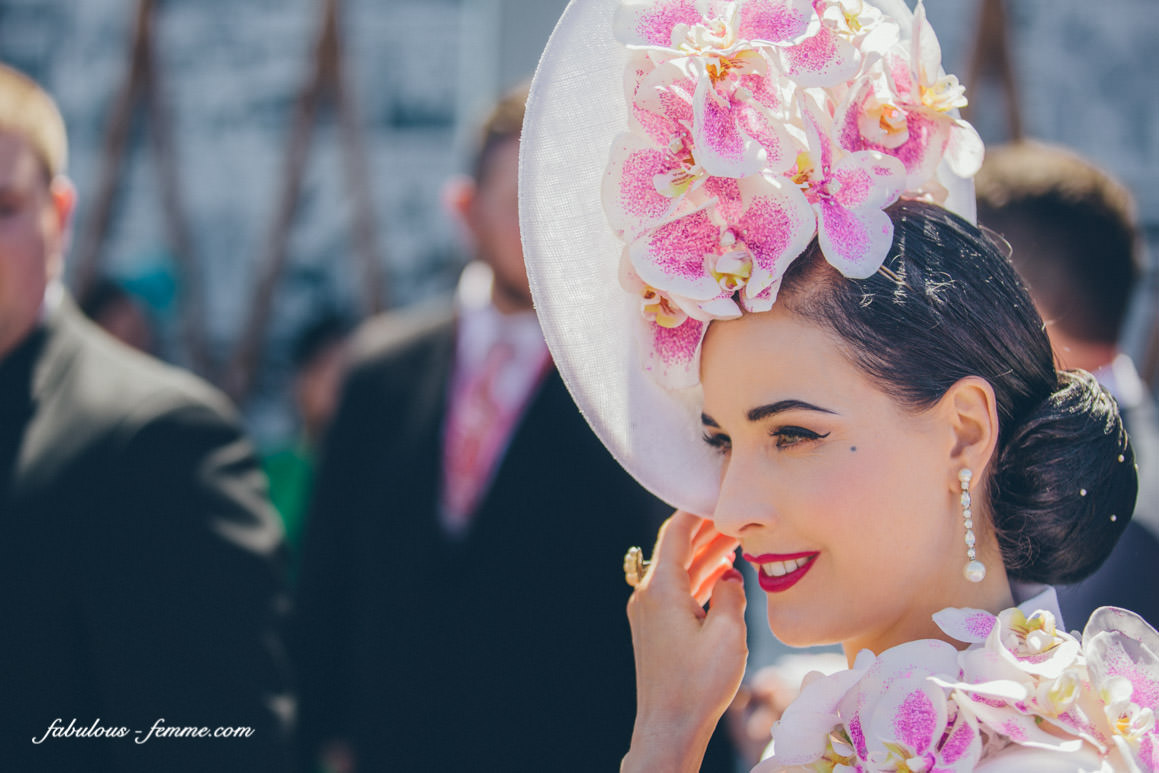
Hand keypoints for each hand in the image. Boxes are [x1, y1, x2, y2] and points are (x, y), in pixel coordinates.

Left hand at [621, 511, 746, 772]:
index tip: (718, 494)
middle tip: (736, 518)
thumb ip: (731, 594)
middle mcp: (648, 595)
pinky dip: (699, 581)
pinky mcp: (655, 630)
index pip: (676, 533)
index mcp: (661, 589)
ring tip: (736, 543)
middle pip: (677, 550)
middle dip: (707, 532)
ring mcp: (649, 613)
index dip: (697, 510)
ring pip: (679, 572)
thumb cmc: (697, 684)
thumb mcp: (728, 634)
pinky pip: (678, 593)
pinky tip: (723, 578)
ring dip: (706, 558)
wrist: (669, 727)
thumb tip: (729, 576)